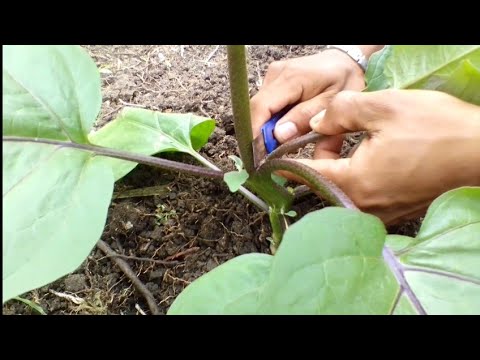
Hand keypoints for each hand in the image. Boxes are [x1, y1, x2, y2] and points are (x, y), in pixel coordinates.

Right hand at [250, 46, 382, 148]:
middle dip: (260, 135)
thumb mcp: (330, 102)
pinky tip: (285, 127)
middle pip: (257, 110)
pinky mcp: (273, 80)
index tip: (257, 155)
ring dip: (267, 128)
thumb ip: (304, 118)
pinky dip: (272, 119)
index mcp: (291, 79)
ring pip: (260, 109)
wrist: (345, 60)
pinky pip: (266, 105)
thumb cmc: (343, 80)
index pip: (260, 107)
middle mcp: (276, 74)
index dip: (254, 132)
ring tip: (281, 142)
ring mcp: (272, 75)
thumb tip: (279, 135)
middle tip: (270, 156)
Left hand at [296, 89, 479, 224]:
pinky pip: (361, 196)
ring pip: (340, 190)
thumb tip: (316, 122)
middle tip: (329, 134)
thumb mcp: (384, 108)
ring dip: (337, 167)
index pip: (304, 175)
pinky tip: (368, 156)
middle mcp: (363, 206)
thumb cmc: (438, 130)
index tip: (273, 157)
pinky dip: (355, 177)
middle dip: (318, 158)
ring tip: (351, 140)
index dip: (285, 162)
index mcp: (355, 183)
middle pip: (321, 184)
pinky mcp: (394, 212)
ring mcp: (380, 213)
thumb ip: (340, 112)